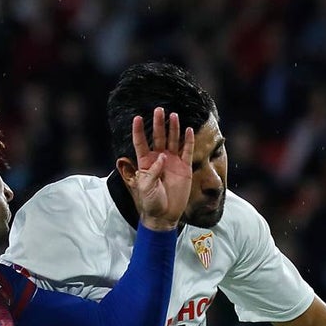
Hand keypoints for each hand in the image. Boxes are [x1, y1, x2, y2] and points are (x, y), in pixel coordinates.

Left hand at [126, 107, 194, 230]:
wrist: (165, 215)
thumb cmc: (150, 203)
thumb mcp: (145, 188)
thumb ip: (152, 172)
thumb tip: (162, 158)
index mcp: (145, 163)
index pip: (141, 142)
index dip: (139, 130)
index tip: (137, 117)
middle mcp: (158, 159)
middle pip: (157, 137)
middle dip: (158, 123)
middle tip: (159, 109)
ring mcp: (172, 162)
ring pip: (172, 140)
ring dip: (173, 128)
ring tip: (173, 115)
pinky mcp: (184, 168)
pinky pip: (187, 151)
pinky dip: (188, 141)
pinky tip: (188, 130)